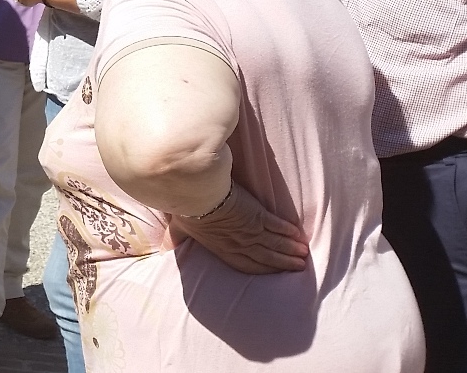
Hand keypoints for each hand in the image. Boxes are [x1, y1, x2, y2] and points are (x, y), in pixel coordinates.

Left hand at [173, 183, 308, 274]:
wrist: (197, 194)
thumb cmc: (186, 210)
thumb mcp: (178, 227)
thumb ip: (174, 240)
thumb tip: (163, 250)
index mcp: (221, 249)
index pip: (245, 264)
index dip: (262, 269)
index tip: (274, 272)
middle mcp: (239, 244)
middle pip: (266, 257)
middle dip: (283, 262)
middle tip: (300, 266)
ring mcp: (250, 231)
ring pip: (275, 243)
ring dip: (290, 250)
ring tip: (303, 254)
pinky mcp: (257, 216)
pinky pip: (277, 227)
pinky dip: (289, 232)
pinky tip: (299, 236)